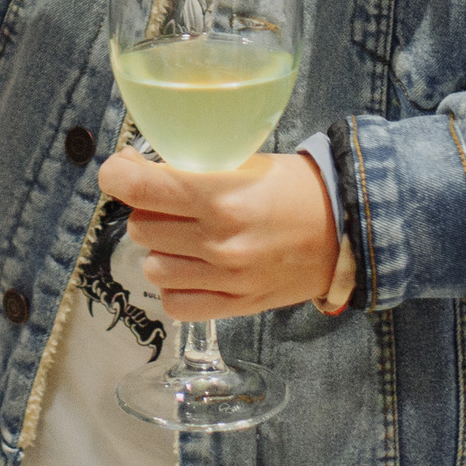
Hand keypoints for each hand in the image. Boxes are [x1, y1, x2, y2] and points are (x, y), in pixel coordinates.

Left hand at [97, 147, 338, 321]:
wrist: (348, 231)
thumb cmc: (296, 189)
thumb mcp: (247, 160)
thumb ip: (193, 167)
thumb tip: (136, 166)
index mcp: (220, 196)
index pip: (139, 188)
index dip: (117, 175)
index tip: (120, 170)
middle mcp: (219, 241)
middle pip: (140, 227)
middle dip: (149, 210)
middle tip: (173, 201)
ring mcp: (227, 278)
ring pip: (152, 266)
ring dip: (162, 249)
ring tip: (189, 235)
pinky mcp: (236, 305)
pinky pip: (175, 302)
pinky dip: (176, 285)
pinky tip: (194, 267)